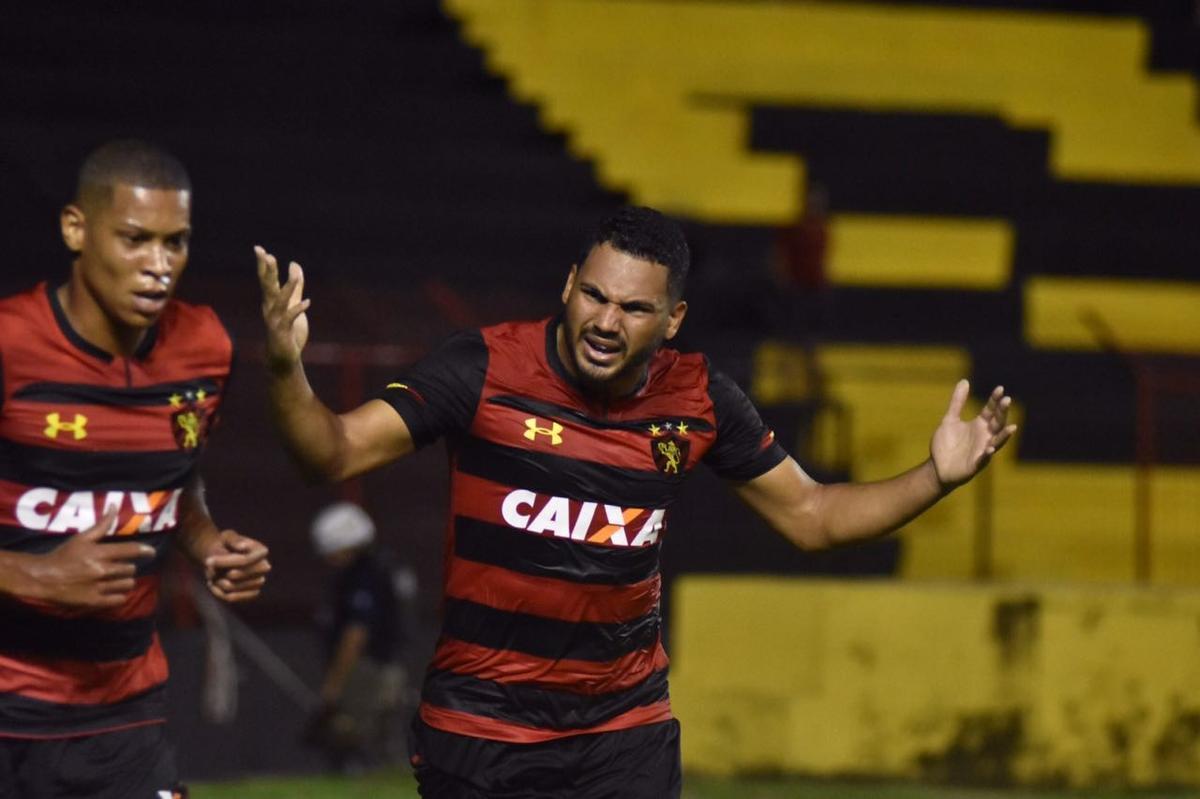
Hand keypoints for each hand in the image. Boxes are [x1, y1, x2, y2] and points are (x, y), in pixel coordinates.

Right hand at [25, 508, 154, 608]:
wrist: (42, 578)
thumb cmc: (62, 556)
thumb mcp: (81, 538)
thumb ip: (101, 525)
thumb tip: (114, 507)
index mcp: (99, 553)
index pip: (131, 550)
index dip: (145, 551)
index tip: (151, 552)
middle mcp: (101, 570)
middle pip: (130, 569)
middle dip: (127, 567)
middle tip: (119, 567)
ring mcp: (98, 587)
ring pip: (127, 584)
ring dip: (125, 581)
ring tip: (116, 579)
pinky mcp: (94, 602)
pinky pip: (119, 600)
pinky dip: (119, 596)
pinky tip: (114, 592)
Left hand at [204, 530, 270, 602]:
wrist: (224, 557)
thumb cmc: (225, 544)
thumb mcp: (227, 536)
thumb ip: (233, 540)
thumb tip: (243, 547)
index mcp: (262, 551)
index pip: (244, 561)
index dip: (224, 562)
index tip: (208, 561)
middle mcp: (264, 567)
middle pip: (236, 575)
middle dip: (219, 572)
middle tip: (209, 568)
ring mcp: (259, 582)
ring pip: (231, 587)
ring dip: (217, 581)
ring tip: (212, 574)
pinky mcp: (252, 594)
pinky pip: (230, 597)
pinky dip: (218, 591)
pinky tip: (214, 584)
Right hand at [256, 245, 309, 374]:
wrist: (283, 358)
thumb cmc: (287, 331)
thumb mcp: (293, 304)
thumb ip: (295, 286)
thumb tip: (295, 264)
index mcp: (272, 302)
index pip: (267, 280)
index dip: (264, 265)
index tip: (260, 249)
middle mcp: (270, 308)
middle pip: (268, 286)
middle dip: (267, 271)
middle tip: (266, 255)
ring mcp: (275, 320)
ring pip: (281, 301)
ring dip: (288, 288)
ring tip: (296, 275)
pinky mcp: (282, 332)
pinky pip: (290, 318)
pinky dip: (298, 310)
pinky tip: (308, 302)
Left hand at [930, 380, 1017, 489]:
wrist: (937, 467)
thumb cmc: (946, 444)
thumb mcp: (950, 419)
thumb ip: (957, 402)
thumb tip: (964, 381)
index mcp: (979, 425)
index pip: (990, 410)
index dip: (995, 400)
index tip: (1000, 389)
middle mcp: (984, 437)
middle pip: (997, 423)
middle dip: (1002, 413)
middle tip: (1007, 400)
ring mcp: (982, 450)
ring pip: (997, 442)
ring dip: (1004, 435)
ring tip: (1012, 427)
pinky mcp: (975, 464)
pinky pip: (983, 459)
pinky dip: (987, 453)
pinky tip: (990, 448)